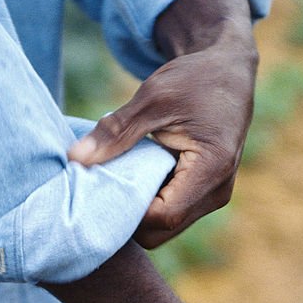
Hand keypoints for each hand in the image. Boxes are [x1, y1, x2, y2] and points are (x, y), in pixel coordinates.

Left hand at [68, 0, 257, 248]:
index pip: (164, 216)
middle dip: (128, 217)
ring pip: (165, 228)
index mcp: (212, 169)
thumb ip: (115, 132)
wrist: (229, 71)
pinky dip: (148, 202)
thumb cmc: (195, 79)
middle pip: (162, 231)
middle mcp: (218, 191)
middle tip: (99, 187)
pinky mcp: (206, 193)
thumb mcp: (152, 98)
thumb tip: (74, 159)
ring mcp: (214, 196)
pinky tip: (132, 176)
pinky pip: (171, 213)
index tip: (96, 189)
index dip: (127, 211)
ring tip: (116, 178)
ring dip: (138, 210)